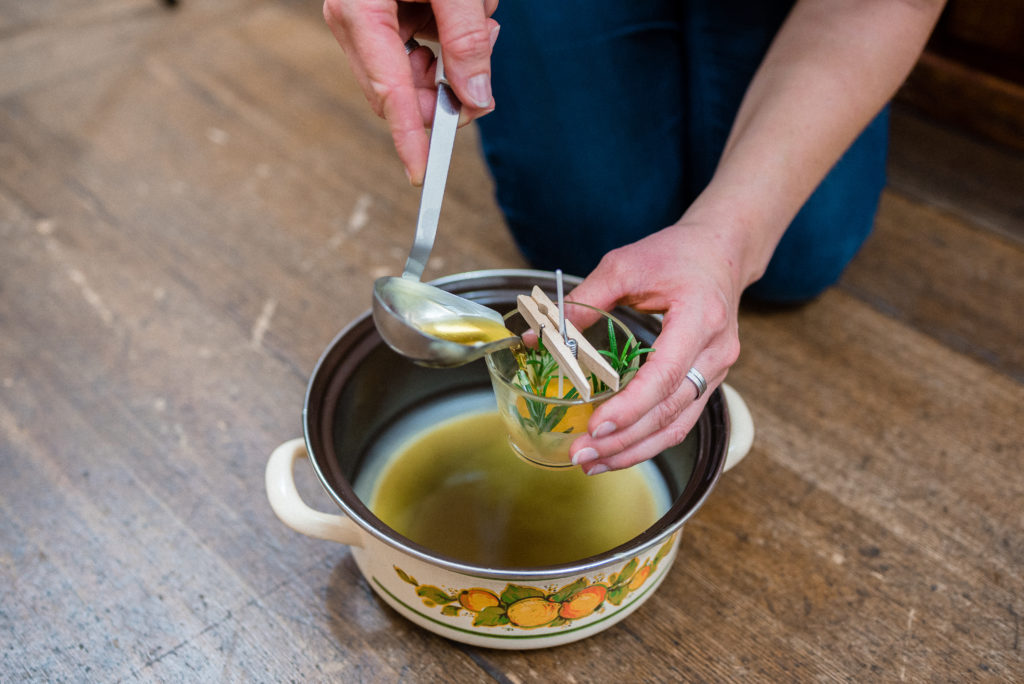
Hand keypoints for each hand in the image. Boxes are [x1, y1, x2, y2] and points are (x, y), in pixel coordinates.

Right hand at [323, 0, 499, 184]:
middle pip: (404, 93)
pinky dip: (449, 38)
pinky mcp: (383, 17)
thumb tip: (473, 96)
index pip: (388, 93)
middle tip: (484, 66)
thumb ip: (466, 38)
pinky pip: (420, 50)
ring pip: (417, 75)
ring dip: (455, 58)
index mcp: (360, 12)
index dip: (408, 139)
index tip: (421, 174)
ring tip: (479, 18)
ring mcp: (367, 22)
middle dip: (448, 89)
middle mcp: (355, 22)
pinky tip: (463, 11)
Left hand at [565, 220, 746, 473]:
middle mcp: (716, 351)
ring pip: (677, 426)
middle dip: (623, 440)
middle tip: (581, 455)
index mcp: (700, 317)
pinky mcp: (708, 381)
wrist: (721, 253)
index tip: (596, 426)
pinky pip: (679, 420)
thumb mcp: (624, 266)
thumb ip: (583, 302)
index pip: (665, 375)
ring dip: (634, 451)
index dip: (631, 406)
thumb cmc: (675, 255)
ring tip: (592, 464)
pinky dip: (647, 441)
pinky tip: (616, 451)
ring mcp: (717, 371)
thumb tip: (537, 336)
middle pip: (670, 411)